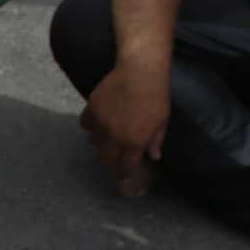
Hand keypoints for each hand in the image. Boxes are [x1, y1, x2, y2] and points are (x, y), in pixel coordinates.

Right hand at [82, 65, 169, 196]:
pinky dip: (91, 125)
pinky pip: (86, 124)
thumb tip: (154, 156)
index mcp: (133, 143)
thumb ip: (156, 141)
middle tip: (118, 157)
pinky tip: (99, 121)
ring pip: (94, 143)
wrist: (140, 71)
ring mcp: (101, 123)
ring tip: (109, 136)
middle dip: (112, 161)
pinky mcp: (92, 108)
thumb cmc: (156, 96)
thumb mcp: (162, 121)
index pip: (124, 169)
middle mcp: (114, 137)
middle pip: (106, 159)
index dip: (124, 176)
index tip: (125, 178)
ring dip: (102, 143)